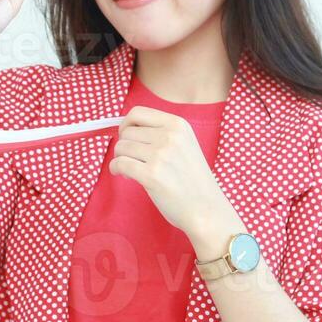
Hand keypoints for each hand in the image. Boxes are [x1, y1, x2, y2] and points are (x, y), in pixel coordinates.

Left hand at [107, 106, 234, 239]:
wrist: (206, 209)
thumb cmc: (193, 180)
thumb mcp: (185, 144)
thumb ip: (160, 133)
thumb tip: (125, 129)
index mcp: (178, 125)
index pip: (138, 112)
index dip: (126, 124)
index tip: (126, 137)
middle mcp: (169, 136)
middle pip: (127, 132)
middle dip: (124, 145)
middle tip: (131, 160)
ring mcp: (160, 155)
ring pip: (121, 147)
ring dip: (120, 158)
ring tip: (131, 170)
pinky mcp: (151, 175)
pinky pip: (119, 164)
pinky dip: (115, 169)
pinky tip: (123, 175)